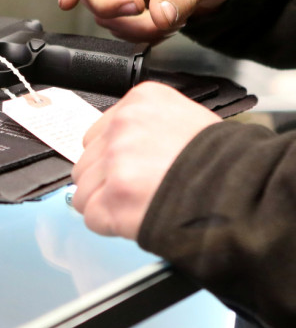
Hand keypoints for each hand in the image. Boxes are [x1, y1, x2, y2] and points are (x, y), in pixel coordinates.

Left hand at [71, 82, 220, 239]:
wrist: (243, 190)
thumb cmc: (222, 161)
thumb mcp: (185, 120)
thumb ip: (144, 127)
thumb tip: (115, 147)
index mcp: (139, 101)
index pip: (97, 134)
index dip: (113, 159)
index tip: (132, 169)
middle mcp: (123, 126)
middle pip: (86, 163)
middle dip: (107, 182)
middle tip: (141, 191)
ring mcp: (116, 161)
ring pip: (84, 191)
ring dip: (107, 204)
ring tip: (143, 204)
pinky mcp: (115, 197)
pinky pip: (91, 216)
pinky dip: (110, 225)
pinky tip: (136, 219)